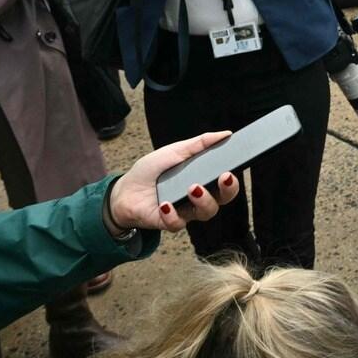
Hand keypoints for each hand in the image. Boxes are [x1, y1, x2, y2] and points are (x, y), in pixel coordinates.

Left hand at [108, 132, 240, 232]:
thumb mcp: (176, 151)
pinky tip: (166, 204)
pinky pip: (178, 223)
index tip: (230, 171)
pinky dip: (173, 214)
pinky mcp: (169, 222)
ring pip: (206, 213)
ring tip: (192, 188)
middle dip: (227, 190)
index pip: (225, 184)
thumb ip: (200, 143)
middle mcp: (198, 198)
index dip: (232, 181)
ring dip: (203, 200)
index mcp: (203, 180)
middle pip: (222, 200)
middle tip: (223, 178)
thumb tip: (226, 134)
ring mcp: (185, 211)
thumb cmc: (152, 171)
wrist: (125, 190)